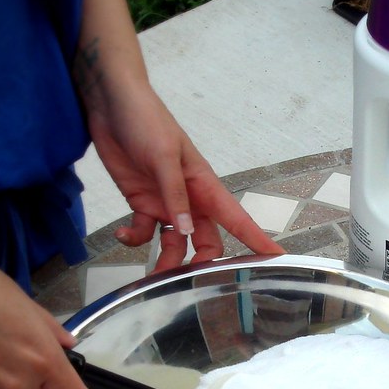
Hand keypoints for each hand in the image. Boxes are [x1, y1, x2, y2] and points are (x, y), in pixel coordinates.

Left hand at [74, 0, 283, 274]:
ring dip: (165, 261)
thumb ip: (175, 196)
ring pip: (175, 245)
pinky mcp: (142, 202)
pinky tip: (124, 234)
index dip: (259, 242)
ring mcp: (166, 204)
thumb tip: (189, 233)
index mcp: (206, 187)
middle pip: (206, 244)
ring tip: (151, 276)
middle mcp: (191, 201)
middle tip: (185, 285)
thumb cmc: (146, 119)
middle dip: (199, 266)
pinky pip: (144, 232)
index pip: (239, 221)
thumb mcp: (163, 157)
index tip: (278, 261)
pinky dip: (135, 239)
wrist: (110, 103)